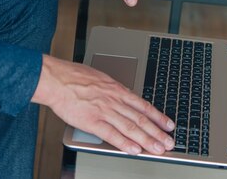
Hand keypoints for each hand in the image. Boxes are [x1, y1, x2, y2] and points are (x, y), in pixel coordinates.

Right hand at [31, 55, 175, 154]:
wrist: (57, 80)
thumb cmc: (75, 77)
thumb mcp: (101, 78)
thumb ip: (113, 89)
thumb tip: (124, 96)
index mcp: (117, 90)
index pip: (143, 105)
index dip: (158, 116)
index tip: (168, 124)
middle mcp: (114, 101)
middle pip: (141, 118)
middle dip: (157, 132)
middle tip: (169, 142)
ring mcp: (104, 111)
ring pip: (131, 128)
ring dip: (147, 140)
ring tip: (158, 148)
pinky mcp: (92, 121)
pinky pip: (112, 134)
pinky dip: (124, 143)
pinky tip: (134, 149)